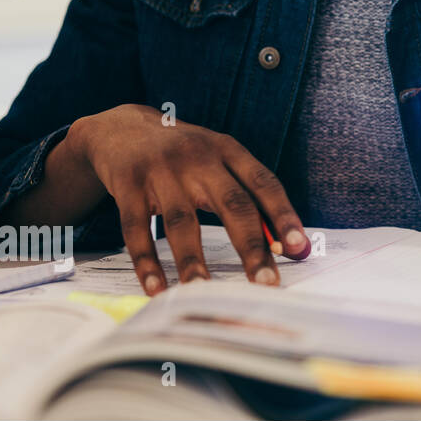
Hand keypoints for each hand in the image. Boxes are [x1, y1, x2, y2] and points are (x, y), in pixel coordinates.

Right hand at [69, 104, 309, 294]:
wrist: (120, 127)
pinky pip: (137, 229)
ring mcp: (160, 170)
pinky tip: (156, 289)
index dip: (284, 215)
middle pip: (231, 204)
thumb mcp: (216, 161)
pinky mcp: (127, 185)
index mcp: (227, 150)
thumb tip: (284, 246)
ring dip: (193, 261)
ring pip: (181, 222)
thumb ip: (247, 197)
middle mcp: (198, 157)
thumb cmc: (182, 156)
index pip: (264, 184)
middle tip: (265, 283)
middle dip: (251, 247)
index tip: (300, 248)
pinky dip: (147, 262)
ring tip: (204, 293)